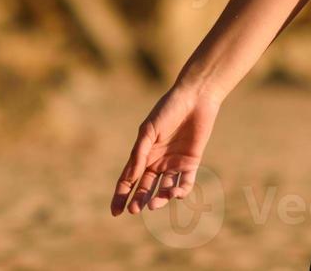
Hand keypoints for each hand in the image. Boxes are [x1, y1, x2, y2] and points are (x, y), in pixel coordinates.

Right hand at [110, 83, 222, 215]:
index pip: (129, 180)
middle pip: (145, 187)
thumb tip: (129, 179)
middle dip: (139, 200)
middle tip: (135, 209)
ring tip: (154, 203)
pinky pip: (186, 182)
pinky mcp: (191, 162)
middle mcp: (158, 162)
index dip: (121, 196)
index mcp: (143, 154)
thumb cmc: (167, 110)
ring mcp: (174, 163)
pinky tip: (175, 192)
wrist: (195, 98)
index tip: (116, 212)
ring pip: (165, 188)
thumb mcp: (149, 131)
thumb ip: (140, 154)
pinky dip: (180, 190)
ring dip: (159, 198)